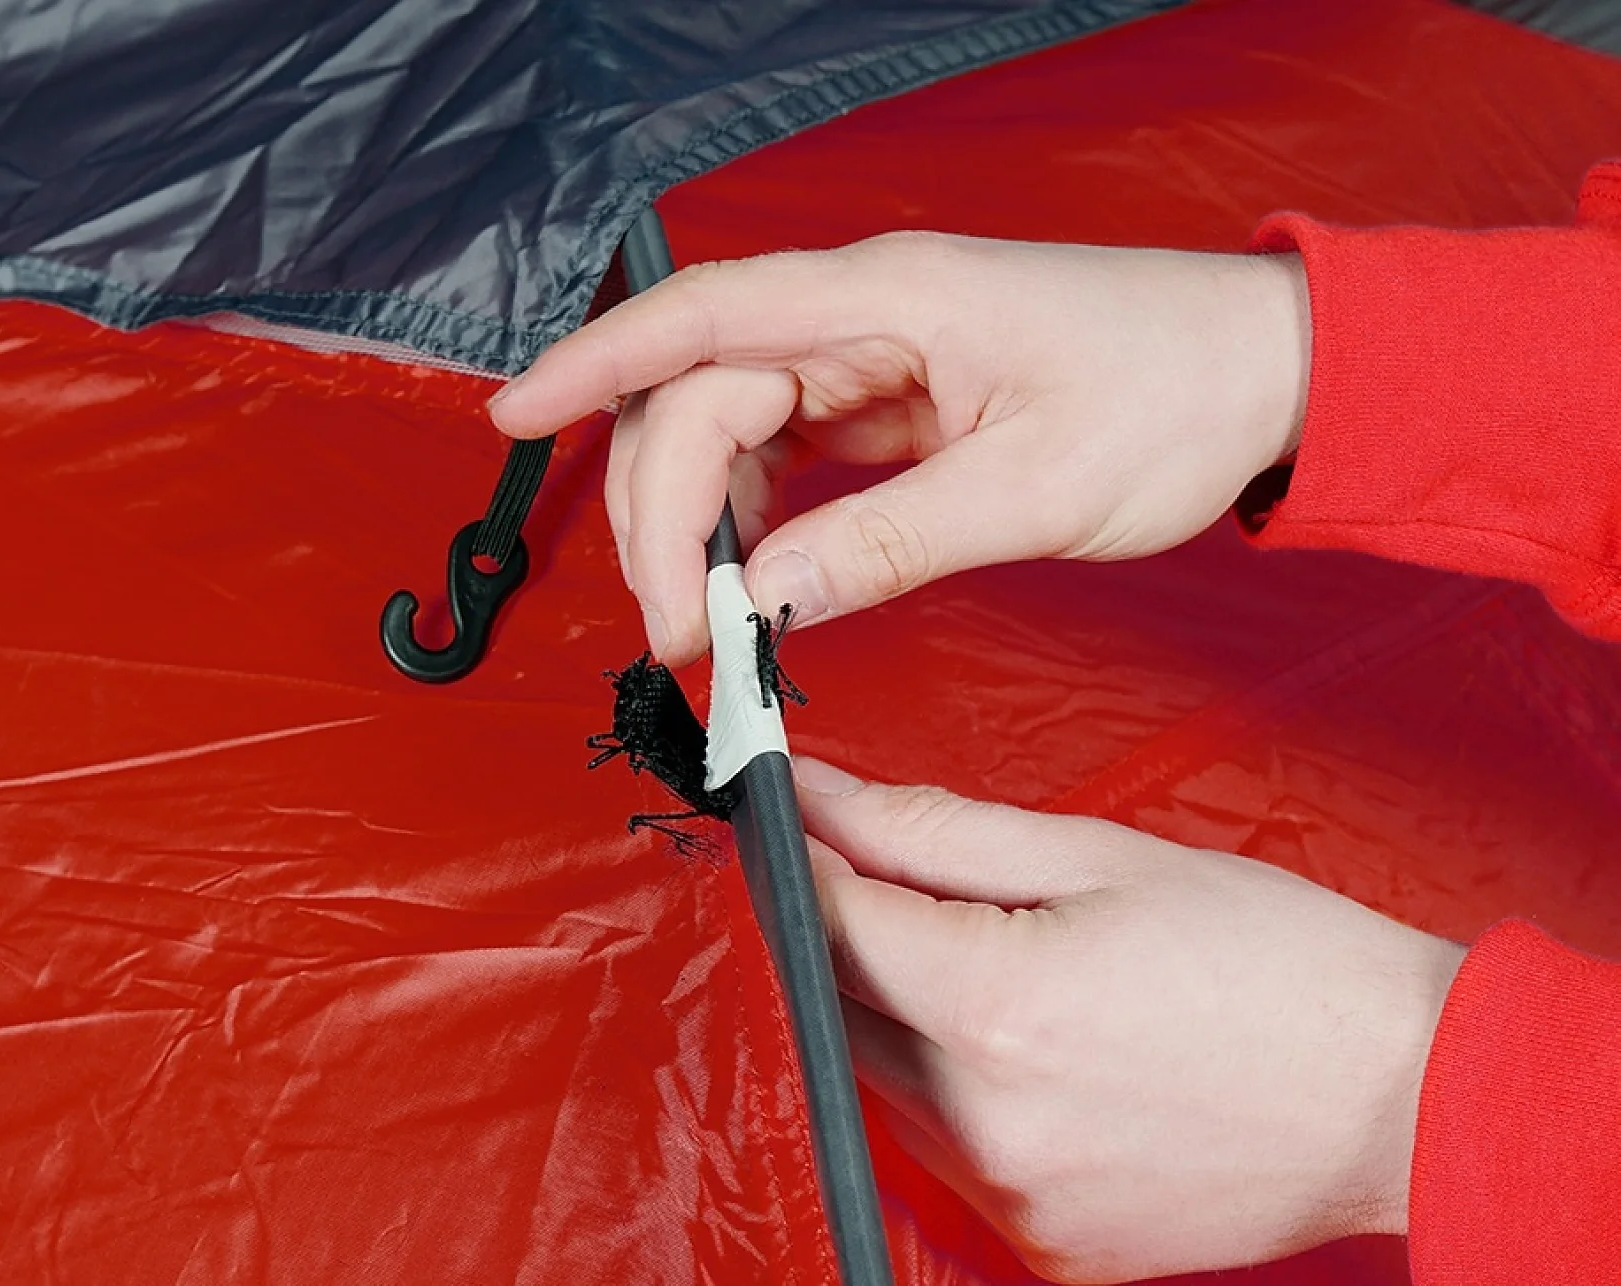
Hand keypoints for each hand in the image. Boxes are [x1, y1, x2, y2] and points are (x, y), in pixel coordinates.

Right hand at [489, 234, 1310, 663]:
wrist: (1270, 373)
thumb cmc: (1177, 400)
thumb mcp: (1036, 489)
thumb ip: (887, 544)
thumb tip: (759, 599)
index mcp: (889, 298)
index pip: (700, 319)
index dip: (593, 365)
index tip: (513, 422)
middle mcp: (865, 313)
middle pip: (699, 389)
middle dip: (658, 506)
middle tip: (674, 630)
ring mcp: (878, 355)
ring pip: (731, 422)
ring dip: (696, 517)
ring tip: (705, 619)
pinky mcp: (897, 399)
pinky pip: (787, 448)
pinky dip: (751, 515)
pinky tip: (754, 575)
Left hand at [791, 756, 1463, 1284]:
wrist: (1403, 1094)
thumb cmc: (1273, 959)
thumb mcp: (1099, 854)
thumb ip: (932, 828)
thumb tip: (819, 797)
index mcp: (994, 1007)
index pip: (822, 923)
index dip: (797, 860)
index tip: (797, 820)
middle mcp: (983, 1121)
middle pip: (832, 1007)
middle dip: (841, 932)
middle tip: (896, 877)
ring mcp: (1011, 1195)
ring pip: (877, 1080)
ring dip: (894, 1012)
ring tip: (996, 964)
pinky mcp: (1042, 1243)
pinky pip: (941, 1150)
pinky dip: (949, 1089)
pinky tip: (1028, 1048)